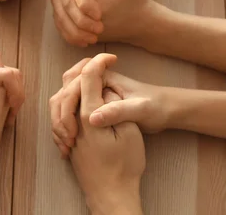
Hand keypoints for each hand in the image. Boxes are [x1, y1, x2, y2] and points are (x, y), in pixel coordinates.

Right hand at [48, 0, 139, 45]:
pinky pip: (59, 21)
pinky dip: (71, 33)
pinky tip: (85, 41)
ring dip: (76, 29)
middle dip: (80, 18)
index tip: (99, 15)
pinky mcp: (57, 2)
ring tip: (94, 38)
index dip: (83, 0)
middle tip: (98, 30)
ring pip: (60, 12)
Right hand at [50, 54, 172, 155]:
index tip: (73, 129)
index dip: (69, 104)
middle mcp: (95, 84)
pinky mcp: (93, 106)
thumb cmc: (156, 106)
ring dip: (60, 123)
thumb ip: (117, 111)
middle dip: (61, 115)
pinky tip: (69, 147)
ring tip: (67, 147)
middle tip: (69, 139)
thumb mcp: (139, 110)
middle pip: (65, 92)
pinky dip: (65, 128)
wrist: (166, 112)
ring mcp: (93, 95)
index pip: (74, 82)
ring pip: (64, 103)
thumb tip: (92, 117)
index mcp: (104, 78)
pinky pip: (70, 113)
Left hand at [68, 54, 144, 214]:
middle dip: (83, 70)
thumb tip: (105, 90)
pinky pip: (59, 113)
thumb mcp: (129, 133)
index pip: (87, 78)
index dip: (99, 61)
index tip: (111, 56)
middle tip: (101, 63)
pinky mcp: (66, 139)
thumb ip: (116, 107)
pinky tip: (81, 100)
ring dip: (73, 85)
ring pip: (59, 98)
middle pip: (68, 84)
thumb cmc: (124, 165)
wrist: (110, 194)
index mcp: (89, 114)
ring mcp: (66, 130)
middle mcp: (73, 120)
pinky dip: (68, 101)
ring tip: (89, 78)